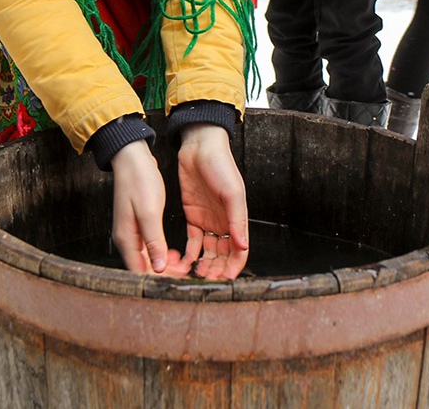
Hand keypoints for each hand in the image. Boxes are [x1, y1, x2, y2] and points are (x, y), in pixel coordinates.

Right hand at [109, 141, 185, 274]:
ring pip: (149, 258)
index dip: (161, 279)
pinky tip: (174, 252)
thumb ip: (153, 241)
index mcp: (126, 239)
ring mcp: (132, 233)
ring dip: (165, 264)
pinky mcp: (138, 225)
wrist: (132, 159)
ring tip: (183, 264)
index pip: (141, 272)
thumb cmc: (138, 181)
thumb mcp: (149, 212)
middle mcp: (127, 239)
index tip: (180, 279)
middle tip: (186, 273)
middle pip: (145, 268)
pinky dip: (162, 252)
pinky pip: (150, 247)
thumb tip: (158, 268)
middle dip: (165, 273)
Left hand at [176, 124, 249, 279]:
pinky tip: (186, 262)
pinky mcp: (193, 216)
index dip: (234, 266)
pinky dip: (191, 253)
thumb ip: (237, 219)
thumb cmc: (220, 165)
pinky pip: (193, 241)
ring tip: (195, 275)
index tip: (225, 279)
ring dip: (204, 264)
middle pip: (223, 254)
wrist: (200, 147)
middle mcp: (224, 222)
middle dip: (218, 269)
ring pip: (209, 251)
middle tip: (207, 280)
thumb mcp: (232, 191)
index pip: (239, 249)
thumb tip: (243, 245)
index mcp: (237, 218)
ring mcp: (208, 220)